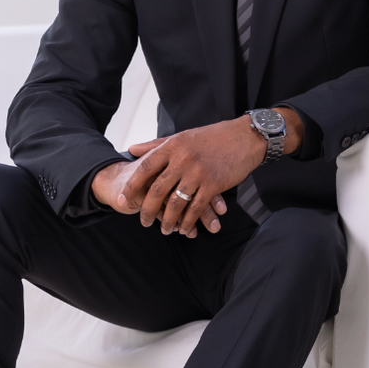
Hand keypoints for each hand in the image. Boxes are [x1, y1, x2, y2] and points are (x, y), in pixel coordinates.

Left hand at [100, 110, 297, 235]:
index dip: (132, 185)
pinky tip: (185, 229)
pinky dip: (189, 221)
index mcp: (173, 146)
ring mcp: (198, 173)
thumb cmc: (213, 137)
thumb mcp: (182, 136)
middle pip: (157, 189)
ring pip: (176, 203)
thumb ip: (155, 145)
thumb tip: (132, 149)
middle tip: (143, 222)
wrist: (245, 138)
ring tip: (164, 230)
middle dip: (148, 209)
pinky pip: (196, 208)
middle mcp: (182, 159)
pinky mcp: (213, 184)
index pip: (145, 167)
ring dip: (168, 220)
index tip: (123, 199)